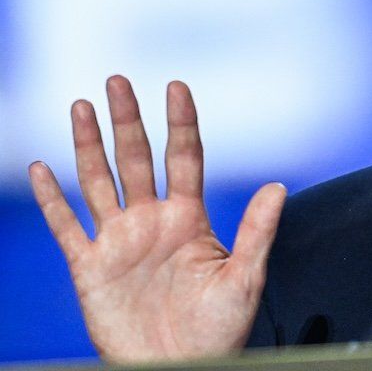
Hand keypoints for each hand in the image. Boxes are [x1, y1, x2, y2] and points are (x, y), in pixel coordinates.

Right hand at [28, 76, 285, 361]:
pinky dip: (52, 199)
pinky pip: (67, 226)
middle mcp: (152, 221)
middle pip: (136, 159)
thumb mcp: (245, 279)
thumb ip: (258, 232)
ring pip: (98, 182)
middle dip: (127, 121)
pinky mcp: (90, 267)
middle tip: (117, 81)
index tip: (176, 86)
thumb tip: (278, 185)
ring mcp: (119, 241)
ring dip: (89, 145)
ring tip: (83, 106)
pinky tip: (42, 167)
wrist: (180, 368)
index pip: (184, 157)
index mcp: (189, 218)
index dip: (180, 122)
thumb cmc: (219, 329)